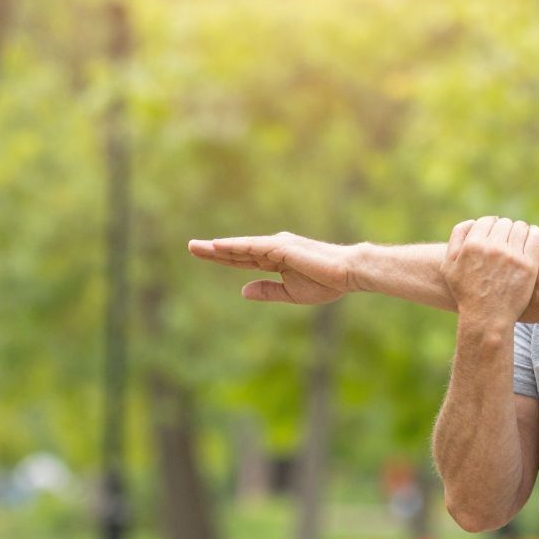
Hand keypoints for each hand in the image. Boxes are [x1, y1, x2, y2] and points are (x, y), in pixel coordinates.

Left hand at [187, 232, 354, 304]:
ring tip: (197, 247)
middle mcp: (273, 249)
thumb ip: (267, 290)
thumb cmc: (325, 283)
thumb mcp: (290, 293)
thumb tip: (242, 291)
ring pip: (241, 247)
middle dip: (214, 250)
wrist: (348, 274)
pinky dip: (235, 246)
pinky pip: (252, 247)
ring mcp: (276, 246)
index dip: (223, 257)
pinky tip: (218, 246)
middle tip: (191, 247)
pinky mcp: (281, 247)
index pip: (243, 259)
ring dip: (219, 247)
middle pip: (237, 250)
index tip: (204, 255)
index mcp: (275, 259)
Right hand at [440, 217, 538, 326]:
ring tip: (518, 241)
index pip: (487, 221)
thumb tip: (473, 221)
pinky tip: (531, 238)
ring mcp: (512, 256)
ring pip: (520, 227)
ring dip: (519, 231)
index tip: (495, 235)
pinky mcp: (528, 265)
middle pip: (505, 223)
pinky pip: (535, 237)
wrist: (487, 318)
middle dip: (505, 230)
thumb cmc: (466, 293)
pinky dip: (534, 234)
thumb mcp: (449, 266)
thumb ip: (456, 238)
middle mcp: (492, 247)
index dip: (491, 226)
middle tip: (506, 240)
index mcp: (473, 245)